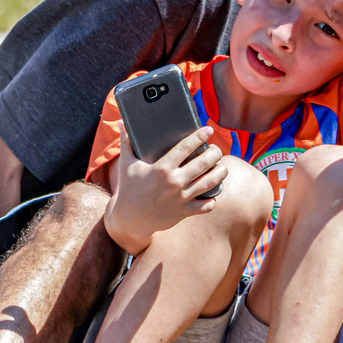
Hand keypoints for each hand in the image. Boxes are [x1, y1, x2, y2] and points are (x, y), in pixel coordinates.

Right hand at [104, 123, 226, 254]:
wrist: (129, 220)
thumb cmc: (128, 189)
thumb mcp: (126, 164)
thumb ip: (126, 142)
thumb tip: (122, 122)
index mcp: (161, 168)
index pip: (186, 147)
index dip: (200, 136)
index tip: (208, 129)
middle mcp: (174, 182)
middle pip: (204, 163)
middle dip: (215, 153)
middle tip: (216, 150)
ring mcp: (181, 198)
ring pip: (211, 183)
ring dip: (220, 172)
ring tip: (221, 166)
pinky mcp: (184, 212)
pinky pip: (207, 206)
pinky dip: (213, 199)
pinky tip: (213, 191)